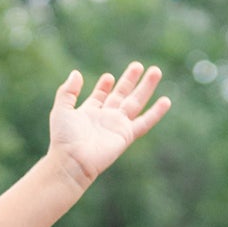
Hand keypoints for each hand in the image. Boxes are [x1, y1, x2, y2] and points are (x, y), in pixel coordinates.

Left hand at [48, 62, 169, 187]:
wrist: (73, 161)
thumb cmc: (64, 139)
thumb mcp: (61, 110)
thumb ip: (68, 91)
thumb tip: (76, 73)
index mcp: (89, 112)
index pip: (100, 96)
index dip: (104, 86)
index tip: (108, 77)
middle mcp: (105, 118)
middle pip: (121, 95)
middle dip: (129, 80)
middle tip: (138, 65)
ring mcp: (117, 126)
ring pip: (136, 103)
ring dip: (146, 87)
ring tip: (156, 71)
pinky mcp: (126, 135)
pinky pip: (144, 122)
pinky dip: (156, 113)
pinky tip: (166, 101)